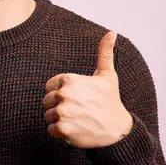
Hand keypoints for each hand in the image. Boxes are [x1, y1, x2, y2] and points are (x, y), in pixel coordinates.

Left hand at [43, 31, 132, 147]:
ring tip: (77, 119)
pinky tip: (75, 128)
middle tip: (78, 110)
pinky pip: (50, 129)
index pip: (50, 86)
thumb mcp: (107, 75)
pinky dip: (60, 132)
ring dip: (60, 120)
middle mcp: (64, 95)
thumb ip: (104, 52)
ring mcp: (63, 113)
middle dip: (59, 106)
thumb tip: (111, 32)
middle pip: (47, 101)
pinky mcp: (63, 130)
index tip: (77, 97)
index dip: (61, 93)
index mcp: (70, 80)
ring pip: (48, 116)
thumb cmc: (110, 101)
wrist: (118, 130)